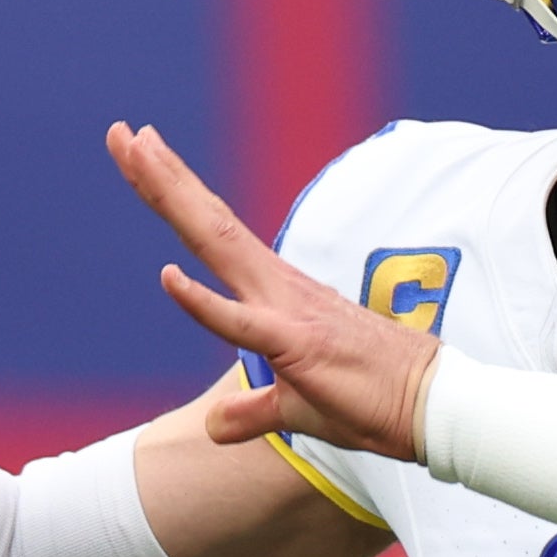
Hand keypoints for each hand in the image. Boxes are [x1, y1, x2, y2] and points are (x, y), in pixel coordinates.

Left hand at [107, 124, 438, 460]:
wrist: (433, 405)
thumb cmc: (373, 400)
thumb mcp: (299, 408)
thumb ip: (254, 411)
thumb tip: (216, 425)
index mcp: (276, 294)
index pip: (215, 235)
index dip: (176, 195)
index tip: (143, 154)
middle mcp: (276, 288)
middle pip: (208, 222)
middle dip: (162, 175)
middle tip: (122, 131)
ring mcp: (285, 311)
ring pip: (217, 245)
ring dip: (174, 198)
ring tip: (137, 152)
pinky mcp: (296, 346)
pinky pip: (241, 324)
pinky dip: (202, 301)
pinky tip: (167, 275)